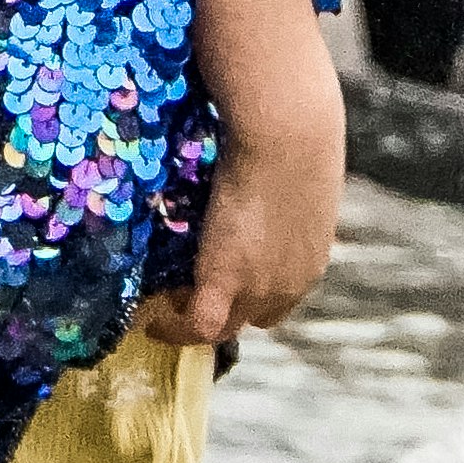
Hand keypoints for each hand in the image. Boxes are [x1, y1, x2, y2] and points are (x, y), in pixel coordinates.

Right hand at [139, 86, 345, 350]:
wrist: (289, 133)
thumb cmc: (299, 135)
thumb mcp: (298, 179)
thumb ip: (284, 195)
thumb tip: (265, 181)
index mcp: (311, 257)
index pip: (282, 295)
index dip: (254, 293)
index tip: (228, 281)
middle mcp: (290, 283)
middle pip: (256, 317)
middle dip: (227, 309)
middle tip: (190, 291)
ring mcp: (259, 286)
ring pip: (224, 328)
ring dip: (195, 323)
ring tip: (166, 307)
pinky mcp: (226, 280)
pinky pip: (197, 324)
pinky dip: (174, 329)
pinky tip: (152, 323)